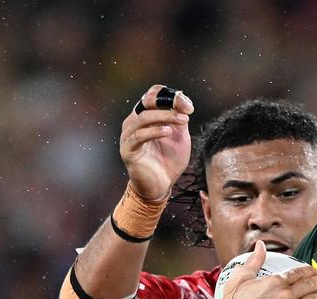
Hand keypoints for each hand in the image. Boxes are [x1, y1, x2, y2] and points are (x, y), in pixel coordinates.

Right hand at [120, 84, 193, 200]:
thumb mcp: (179, 135)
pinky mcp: (128, 149)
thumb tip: (183, 101)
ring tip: (182, 121)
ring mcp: (128, 135)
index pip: (153, 94)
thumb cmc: (169, 161)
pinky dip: (154, 131)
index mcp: (145, 115)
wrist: (161, 186)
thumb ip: (179, 118)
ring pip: (143, 117)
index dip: (171, 96)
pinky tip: (168, 132)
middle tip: (186, 110)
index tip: (188, 107)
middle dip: (168, 103)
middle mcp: (134, 122)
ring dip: (165, 116)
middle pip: (147, 101)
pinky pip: (139, 136)